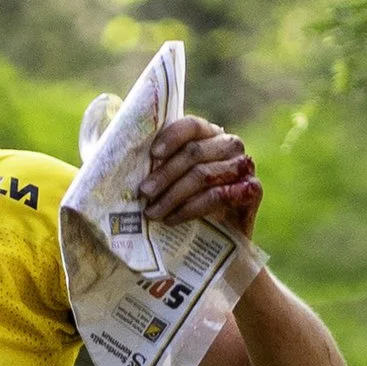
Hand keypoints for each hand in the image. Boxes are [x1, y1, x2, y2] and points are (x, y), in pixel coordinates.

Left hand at [141, 113, 261, 239]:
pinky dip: (190, 209)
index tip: (152, 154)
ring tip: (152, 213)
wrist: (219, 240)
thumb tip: (114, 139)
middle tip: (143, 193)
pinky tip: (172, 220)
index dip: (171, 137)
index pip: (192, 125)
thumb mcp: (170, 179)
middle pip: (194, 153)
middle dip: (164, 175)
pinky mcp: (252, 190)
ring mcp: (244, 166)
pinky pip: (217, 196)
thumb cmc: (186, 203)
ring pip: (202, 175)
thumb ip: (152, 160)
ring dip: (172, 195)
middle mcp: (230, 145)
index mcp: (209, 134)